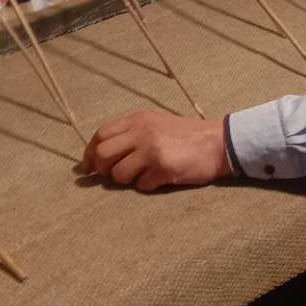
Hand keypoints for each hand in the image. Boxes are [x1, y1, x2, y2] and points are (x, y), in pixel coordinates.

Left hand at [80, 111, 232, 190]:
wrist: (218, 143)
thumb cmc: (185, 135)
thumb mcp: (156, 123)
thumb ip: (131, 133)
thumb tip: (99, 154)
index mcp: (138, 119)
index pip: (101, 135)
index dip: (90, 153)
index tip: (88, 168)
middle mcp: (142, 132)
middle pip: (103, 154)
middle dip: (103, 169)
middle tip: (111, 176)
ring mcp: (152, 150)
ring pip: (119, 174)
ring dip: (127, 180)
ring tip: (143, 175)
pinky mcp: (163, 168)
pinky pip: (141, 185)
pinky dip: (147, 186)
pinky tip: (160, 179)